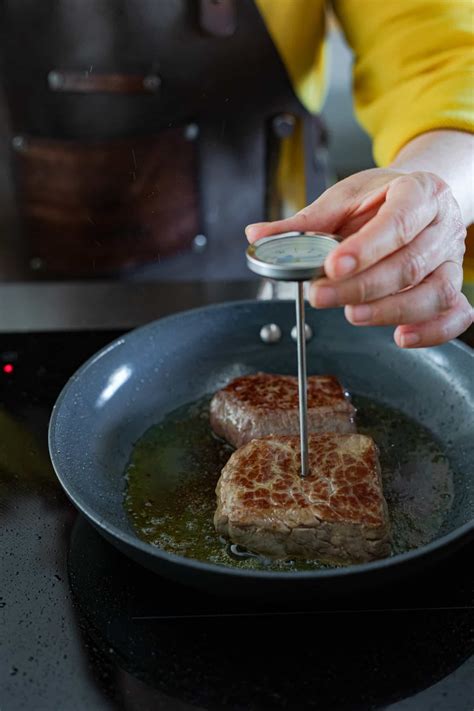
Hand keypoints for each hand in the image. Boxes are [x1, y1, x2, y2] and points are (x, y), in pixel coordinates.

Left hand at [246, 169, 472, 347]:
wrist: (418, 198)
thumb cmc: (381, 198)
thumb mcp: (344, 198)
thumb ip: (305, 222)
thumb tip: (259, 235)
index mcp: (418, 192)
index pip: (398, 221)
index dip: (366, 248)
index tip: (332, 265)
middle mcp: (442, 225)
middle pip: (410, 263)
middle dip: (362, 286)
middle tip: (321, 295)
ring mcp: (452, 259)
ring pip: (434, 293)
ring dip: (390, 311)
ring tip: (352, 315)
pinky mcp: (454, 287)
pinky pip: (456, 315)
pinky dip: (432, 332)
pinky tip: (401, 337)